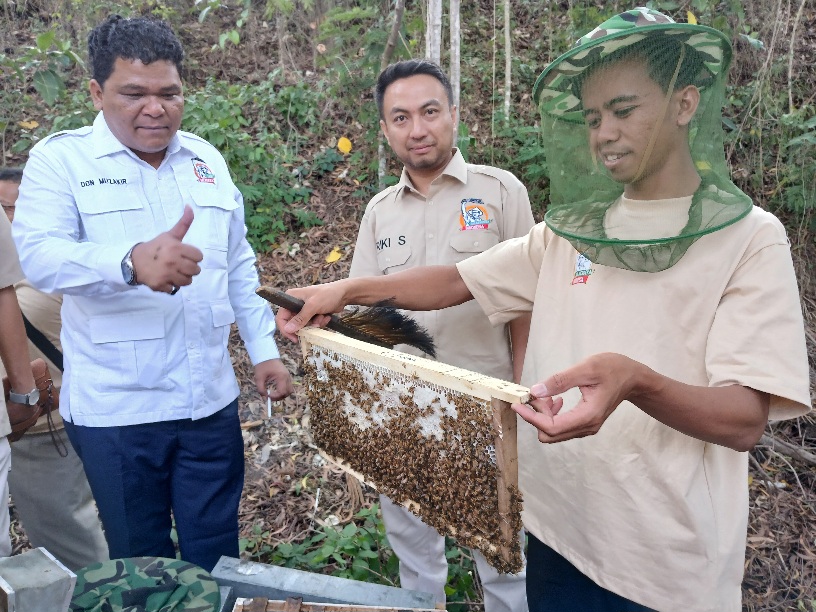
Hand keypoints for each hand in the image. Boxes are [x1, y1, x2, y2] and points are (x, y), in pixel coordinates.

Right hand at [131, 205, 203, 293]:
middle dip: (189, 268)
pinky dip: (171, 286)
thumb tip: (190, 207)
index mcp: (176, 248)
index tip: (184, 255)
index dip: (193, 256)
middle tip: (179, 264)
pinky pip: (174, 289)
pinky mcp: (161, 285)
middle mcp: (173, 262)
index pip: (199, 256)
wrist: (134, 261)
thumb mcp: (170, 235)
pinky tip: (165, 278)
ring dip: (182, 278)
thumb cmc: (155, 248)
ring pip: (188, 281)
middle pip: (196, 270)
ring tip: (173, 272)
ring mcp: (167, 275)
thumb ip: (183, 223)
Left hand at [254, 358, 293, 399]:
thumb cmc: (262, 365)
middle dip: (279, 397)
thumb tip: (264, 397)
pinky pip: (288, 386)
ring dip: (282, 394)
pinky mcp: (287, 375)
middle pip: (288, 392)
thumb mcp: (259, 378)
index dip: (275, 397)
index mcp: (281, 377)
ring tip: (273, 393)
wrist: (266, 354)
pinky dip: (283, 390)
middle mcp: (287, 377)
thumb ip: (261, 389)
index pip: (282, 392)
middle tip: (270, 397)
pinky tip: (275, 389)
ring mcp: (288, 376)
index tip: (267, 396)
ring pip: (289, 390)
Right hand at [275, 284, 343, 342]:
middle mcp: (295, 304)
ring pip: (304, 325)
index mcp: (291, 298)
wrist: (344, 294)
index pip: (281, 317)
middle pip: (293, 323)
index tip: (294, 338)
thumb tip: (288, 329)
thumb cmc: (328, 295)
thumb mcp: (313, 306)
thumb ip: (300, 318)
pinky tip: (326, 316)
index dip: (286, 329)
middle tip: (315, 324)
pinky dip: (319, 322)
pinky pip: (312, 324)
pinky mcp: (312, 313)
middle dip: (306, 326)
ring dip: (314, 324)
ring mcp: (304, 309)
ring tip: (322, 317)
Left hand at [511, 352, 643, 442]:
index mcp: (588, 415)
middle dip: (536, 416)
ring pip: (555, 432)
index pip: (551, 427)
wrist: (634, 378)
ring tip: (546, 395)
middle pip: (550, 434)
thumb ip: (561, 380)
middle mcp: (587, 426)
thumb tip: (536, 391)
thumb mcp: (587, 368)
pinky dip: (552, 415)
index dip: (531, 417)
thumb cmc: (614, 369)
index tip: (518, 404)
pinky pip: (562, 427)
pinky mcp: (585, 423)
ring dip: (544, 415)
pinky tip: (555, 399)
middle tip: (536, 395)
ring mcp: (587, 427)